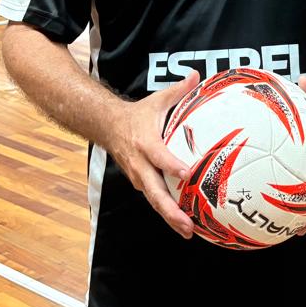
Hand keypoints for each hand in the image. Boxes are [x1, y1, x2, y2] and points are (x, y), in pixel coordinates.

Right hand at [104, 71, 199, 239]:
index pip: (159, 156)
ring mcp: (139, 177)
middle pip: (155, 192)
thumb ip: (178, 90)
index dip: (172, 166)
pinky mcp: (141, 184)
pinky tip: (185, 223)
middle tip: (188, 224)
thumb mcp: (156, 100)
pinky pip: (155, 199)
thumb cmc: (138, 115)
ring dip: (170, 217)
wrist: (108, 127)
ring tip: (189, 231)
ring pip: (154, 201)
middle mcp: (141, 165)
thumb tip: (196, 75)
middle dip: (171, 210)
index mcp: (145, 143)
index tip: (187, 174)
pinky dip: (168, 213)